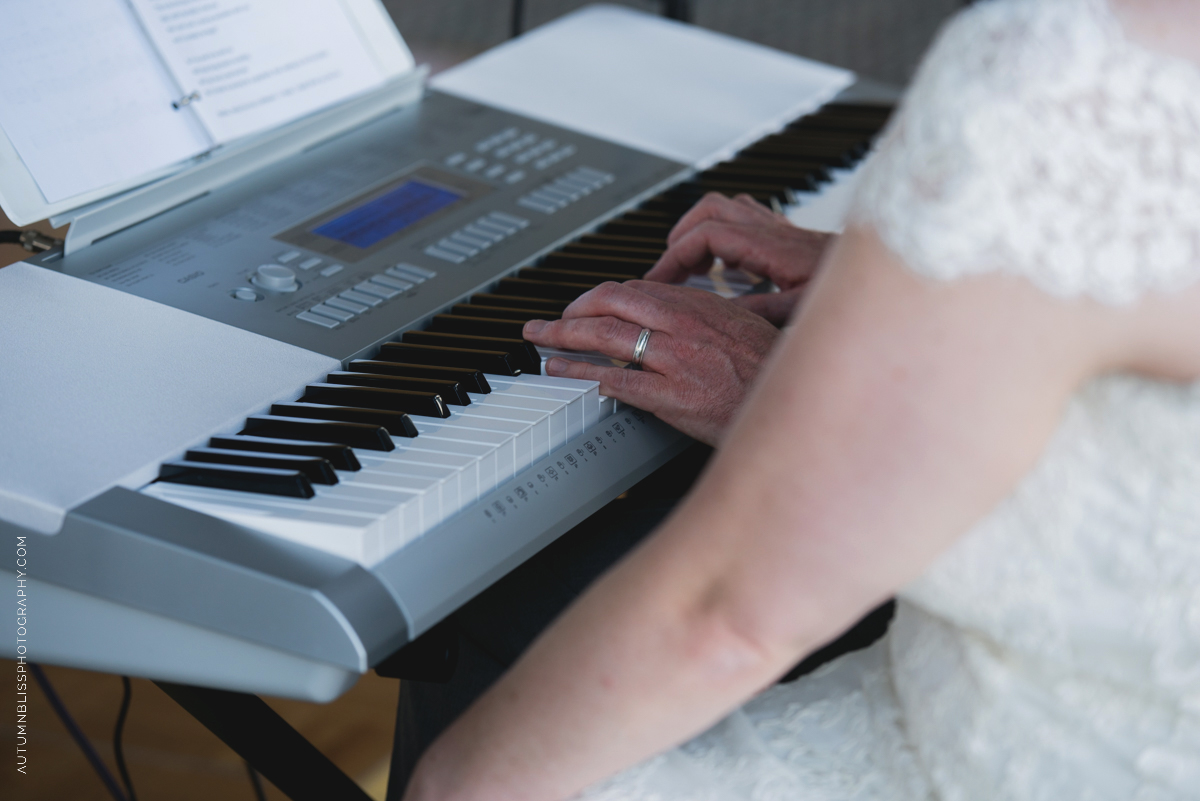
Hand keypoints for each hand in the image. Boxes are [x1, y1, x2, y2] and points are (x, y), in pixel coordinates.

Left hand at [523, 280, 778, 445]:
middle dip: (571, 312)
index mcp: (700, 305)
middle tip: (548, 323)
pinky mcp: (672, 396)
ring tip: (542, 343)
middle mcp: (683, 326)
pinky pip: (615, 380)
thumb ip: (707, 319)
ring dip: (563, 338)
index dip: (601, 298)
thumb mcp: (744, 328)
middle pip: (610, 305)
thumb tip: (678, 317)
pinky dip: (582, 374)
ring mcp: (675, 360)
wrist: (798, 407)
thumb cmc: (774, 374)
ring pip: (604, 338)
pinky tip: (564, 374)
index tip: (586, 308)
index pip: (635, 290)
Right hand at [643, 193, 834, 324]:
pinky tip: (726, 268)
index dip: (675, 257)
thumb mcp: (800, 310)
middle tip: (668, 269)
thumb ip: (759, 312)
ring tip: (689, 264)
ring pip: (727, 210)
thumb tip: (720, 316)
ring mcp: (781, 231)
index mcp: (771, 246)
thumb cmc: (851, 295)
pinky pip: (744, 222)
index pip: (705, 235)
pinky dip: (724, 239)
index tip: (659, 281)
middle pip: (710, 210)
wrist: (886, 283)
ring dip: (700, 232)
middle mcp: (774, 231)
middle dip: (680, 237)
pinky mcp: (788, 239)